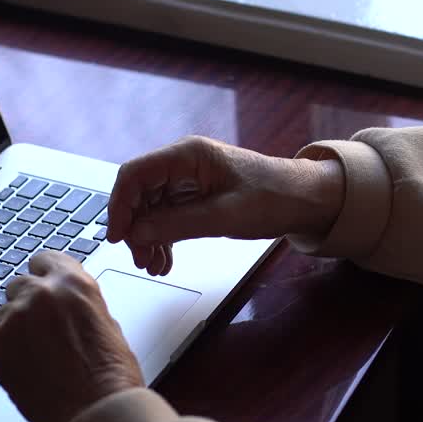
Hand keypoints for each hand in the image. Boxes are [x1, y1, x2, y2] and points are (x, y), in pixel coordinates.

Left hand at [0, 251, 142, 421]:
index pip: (44, 259)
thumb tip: (62, 302)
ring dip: (15, 329)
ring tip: (37, 357)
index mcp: (73, 282)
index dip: (44, 275)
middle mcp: (39, 294)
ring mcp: (13, 319)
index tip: (42, 284)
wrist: (95, 414)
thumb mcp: (105, 322)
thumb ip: (77, 302)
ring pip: (3, 314)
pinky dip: (5, 353)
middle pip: (19, 285)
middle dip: (28, 304)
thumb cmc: (110, 376)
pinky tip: (27, 370)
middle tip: (42, 331)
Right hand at [106, 136, 344, 275]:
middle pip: (140, 193)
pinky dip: (163, 238)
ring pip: (151, 209)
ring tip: (154, 266)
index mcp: (188, 155)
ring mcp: (189, 180)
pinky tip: (165, 261)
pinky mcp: (196, 197)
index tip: (117, 236)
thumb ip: (178, 224)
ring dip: (149, 238)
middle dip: (136, 228)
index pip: (135, 174)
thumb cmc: (274, 197)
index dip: (119, 205)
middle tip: (140, 259)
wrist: (304, 200)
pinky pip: (168, 217)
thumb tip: (137, 234)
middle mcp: (184, 164)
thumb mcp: (225, 215)